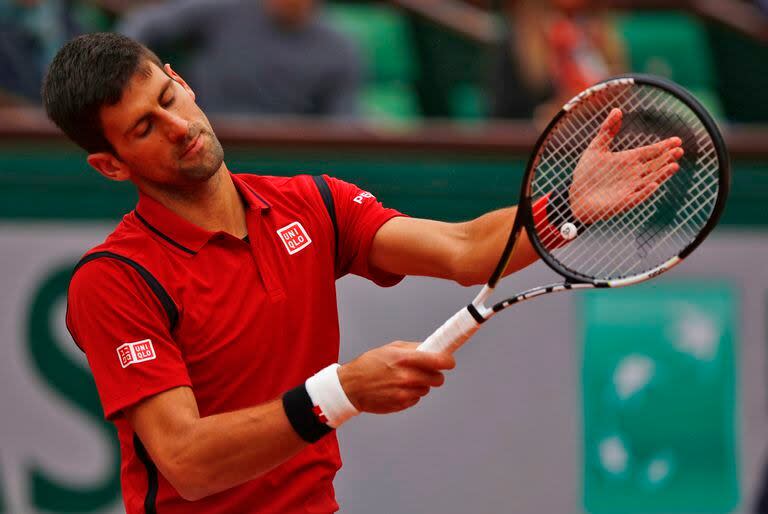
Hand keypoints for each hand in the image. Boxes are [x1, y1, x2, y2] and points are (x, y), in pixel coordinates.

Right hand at [338, 342, 454, 413]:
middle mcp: (407, 377)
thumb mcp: (390, 348)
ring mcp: (405, 393)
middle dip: (434, 374)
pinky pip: (416, 398)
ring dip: (421, 384)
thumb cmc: (369, 364)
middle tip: (426, 370)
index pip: (439, 361)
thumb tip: (432, 349)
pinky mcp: (401, 404)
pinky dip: (411, 394)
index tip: (449, 361)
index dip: (447, 361)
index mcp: (405, 359)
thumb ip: (413, 348)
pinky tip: (397, 388)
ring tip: (404, 379)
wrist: (351, 387)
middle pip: (438, 378)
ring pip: (427, 389)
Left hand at [569, 108, 683, 223]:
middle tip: (679, 150)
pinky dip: (646, 191)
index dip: (664, 146)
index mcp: (629, 160)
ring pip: (650, 180)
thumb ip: (607, 130)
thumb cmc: (587, 173)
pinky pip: (637, 196)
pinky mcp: (623, 202)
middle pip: (655, 165)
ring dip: (662, 174)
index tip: (678, 140)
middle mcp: (634, 174)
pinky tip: (654, 184)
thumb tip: (617, 110)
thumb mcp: (596, 148)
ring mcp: (630, 188)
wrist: (576, 195)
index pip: (651, 152)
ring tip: (674, 165)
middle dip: (667, 158)